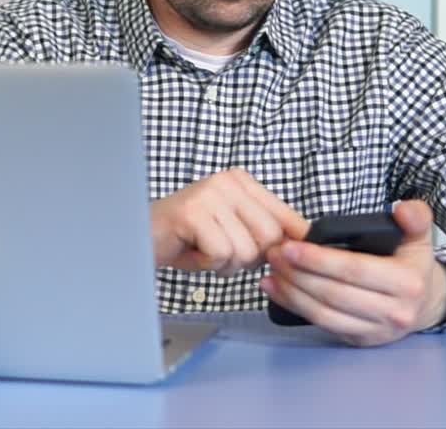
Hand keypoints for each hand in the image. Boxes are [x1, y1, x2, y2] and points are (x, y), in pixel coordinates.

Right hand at [151, 169, 308, 275]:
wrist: (140, 238)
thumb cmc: (187, 238)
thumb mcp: (233, 230)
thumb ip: (264, 232)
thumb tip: (306, 245)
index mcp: (243, 182)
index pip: (287, 216)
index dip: (292, 244)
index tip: (291, 260)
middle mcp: (229, 181)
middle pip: (271, 238)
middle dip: (248, 258)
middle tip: (221, 252)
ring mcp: (210, 194)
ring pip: (247, 250)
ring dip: (225, 264)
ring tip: (203, 250)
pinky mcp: (193, 212)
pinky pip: (222, 253)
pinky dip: (208, 264)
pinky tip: (193, 252)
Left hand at [260, 200, 445, 346]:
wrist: (425, 303)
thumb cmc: (413, 264)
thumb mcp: (421, 236)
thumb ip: (416, 217)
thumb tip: (402, 209)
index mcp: (407, 283)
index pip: (355, 270)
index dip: (319, 260)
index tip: (290, 246)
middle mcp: (394, 312)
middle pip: (334, 294)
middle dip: (298, 274)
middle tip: (273, 254)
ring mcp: (377, 331)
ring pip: (325, 313)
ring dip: (291, 292)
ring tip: (271, 270)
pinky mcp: (361, 340)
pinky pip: (323, 325)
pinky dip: (294, 307)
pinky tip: (276, 290)